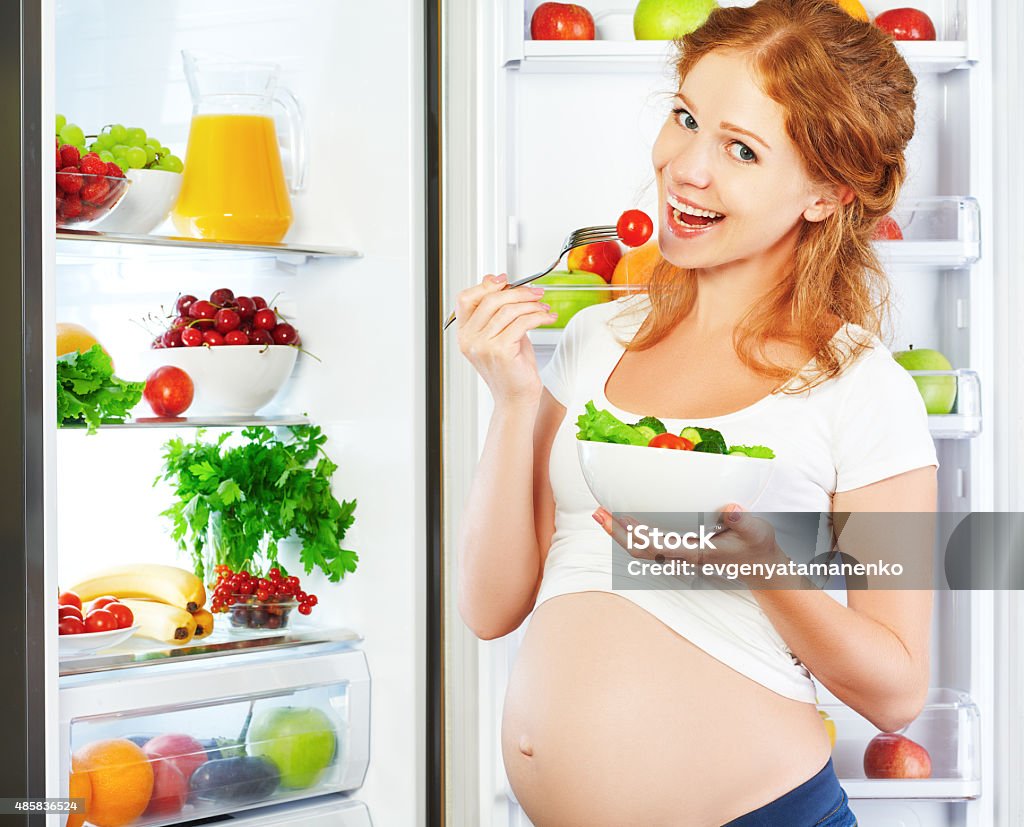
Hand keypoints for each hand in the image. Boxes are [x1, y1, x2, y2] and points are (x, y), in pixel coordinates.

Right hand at [455, 274, 557, 406]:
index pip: (466, 298)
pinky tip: (547, 318)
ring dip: (531, 304)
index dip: (486, 285)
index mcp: (465, 334)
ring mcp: (482, 345)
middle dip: (518, 292)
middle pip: (490, 299)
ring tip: (543, 307)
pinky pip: (522, 322)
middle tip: (536, 293)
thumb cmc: (512, 369)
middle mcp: (469, 339)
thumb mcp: (502, 334)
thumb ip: (497, 311)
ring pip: (508, 310)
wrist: (517, 399)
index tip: (506, 280)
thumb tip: (496, 282)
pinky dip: (538, 317)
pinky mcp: (500, 351)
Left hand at [592, 504, 786, 585]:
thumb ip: (743, 520)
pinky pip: (650, 545)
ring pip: (641, 549)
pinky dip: (633, 533)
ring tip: (603, 513)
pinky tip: (626, 519)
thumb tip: (730, 507)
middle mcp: (682, 557)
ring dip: (620, 533)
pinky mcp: (681, 550)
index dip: (634, 534)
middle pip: (639, 551)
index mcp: (695, 552)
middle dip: (616, 533)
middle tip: (597, 512)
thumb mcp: (756, 531)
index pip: (655, 547)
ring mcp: (679, 555)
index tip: (618, 517)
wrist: (761, 567)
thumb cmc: (756, 547)